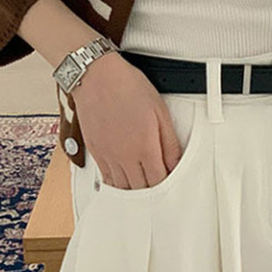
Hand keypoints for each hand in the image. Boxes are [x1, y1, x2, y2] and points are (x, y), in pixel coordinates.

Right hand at [70, 53, 183, 189]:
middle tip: (160, 192)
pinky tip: (124, 182)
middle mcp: (125, 156)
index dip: (167, 187)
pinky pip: (107, 180)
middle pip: (141, 190)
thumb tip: (175, 162)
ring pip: (122, 189)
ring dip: (134, 192)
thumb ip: (169, 141)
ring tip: (143, 189)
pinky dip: (117, 185)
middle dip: (152, 193)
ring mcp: (108, 157)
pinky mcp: (96, 153)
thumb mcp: (159, 110)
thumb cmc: (128, 87)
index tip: (172, 186)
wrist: (97, 77)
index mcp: (145, 147)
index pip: (159, 181)